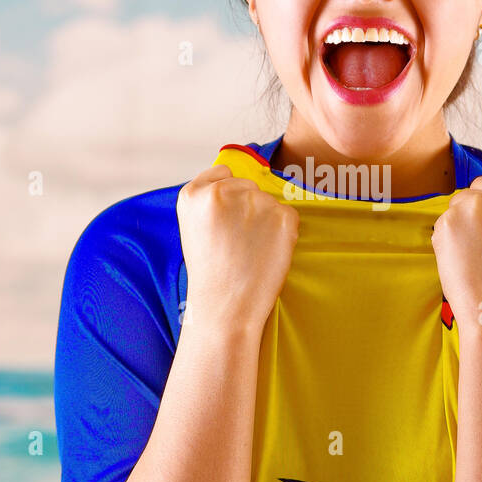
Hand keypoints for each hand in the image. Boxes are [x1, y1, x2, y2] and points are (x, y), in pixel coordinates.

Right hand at [177, 165, 299, 334]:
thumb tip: (239, 184)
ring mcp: (254, 202)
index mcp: (194, 194)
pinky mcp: (283, 216)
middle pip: (248, 186)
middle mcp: (222, 191)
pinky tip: (267, 253)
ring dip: (266, 221)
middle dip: (248, 208)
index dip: (229, 196)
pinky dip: (284, 233)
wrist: (227, 308)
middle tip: (238, 243)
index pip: (223, 173)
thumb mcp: (193, 228)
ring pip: (269, 202)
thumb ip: (210, 201)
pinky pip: (288, 216)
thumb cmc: (211, 274)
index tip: (225, 221)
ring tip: (251, 251)